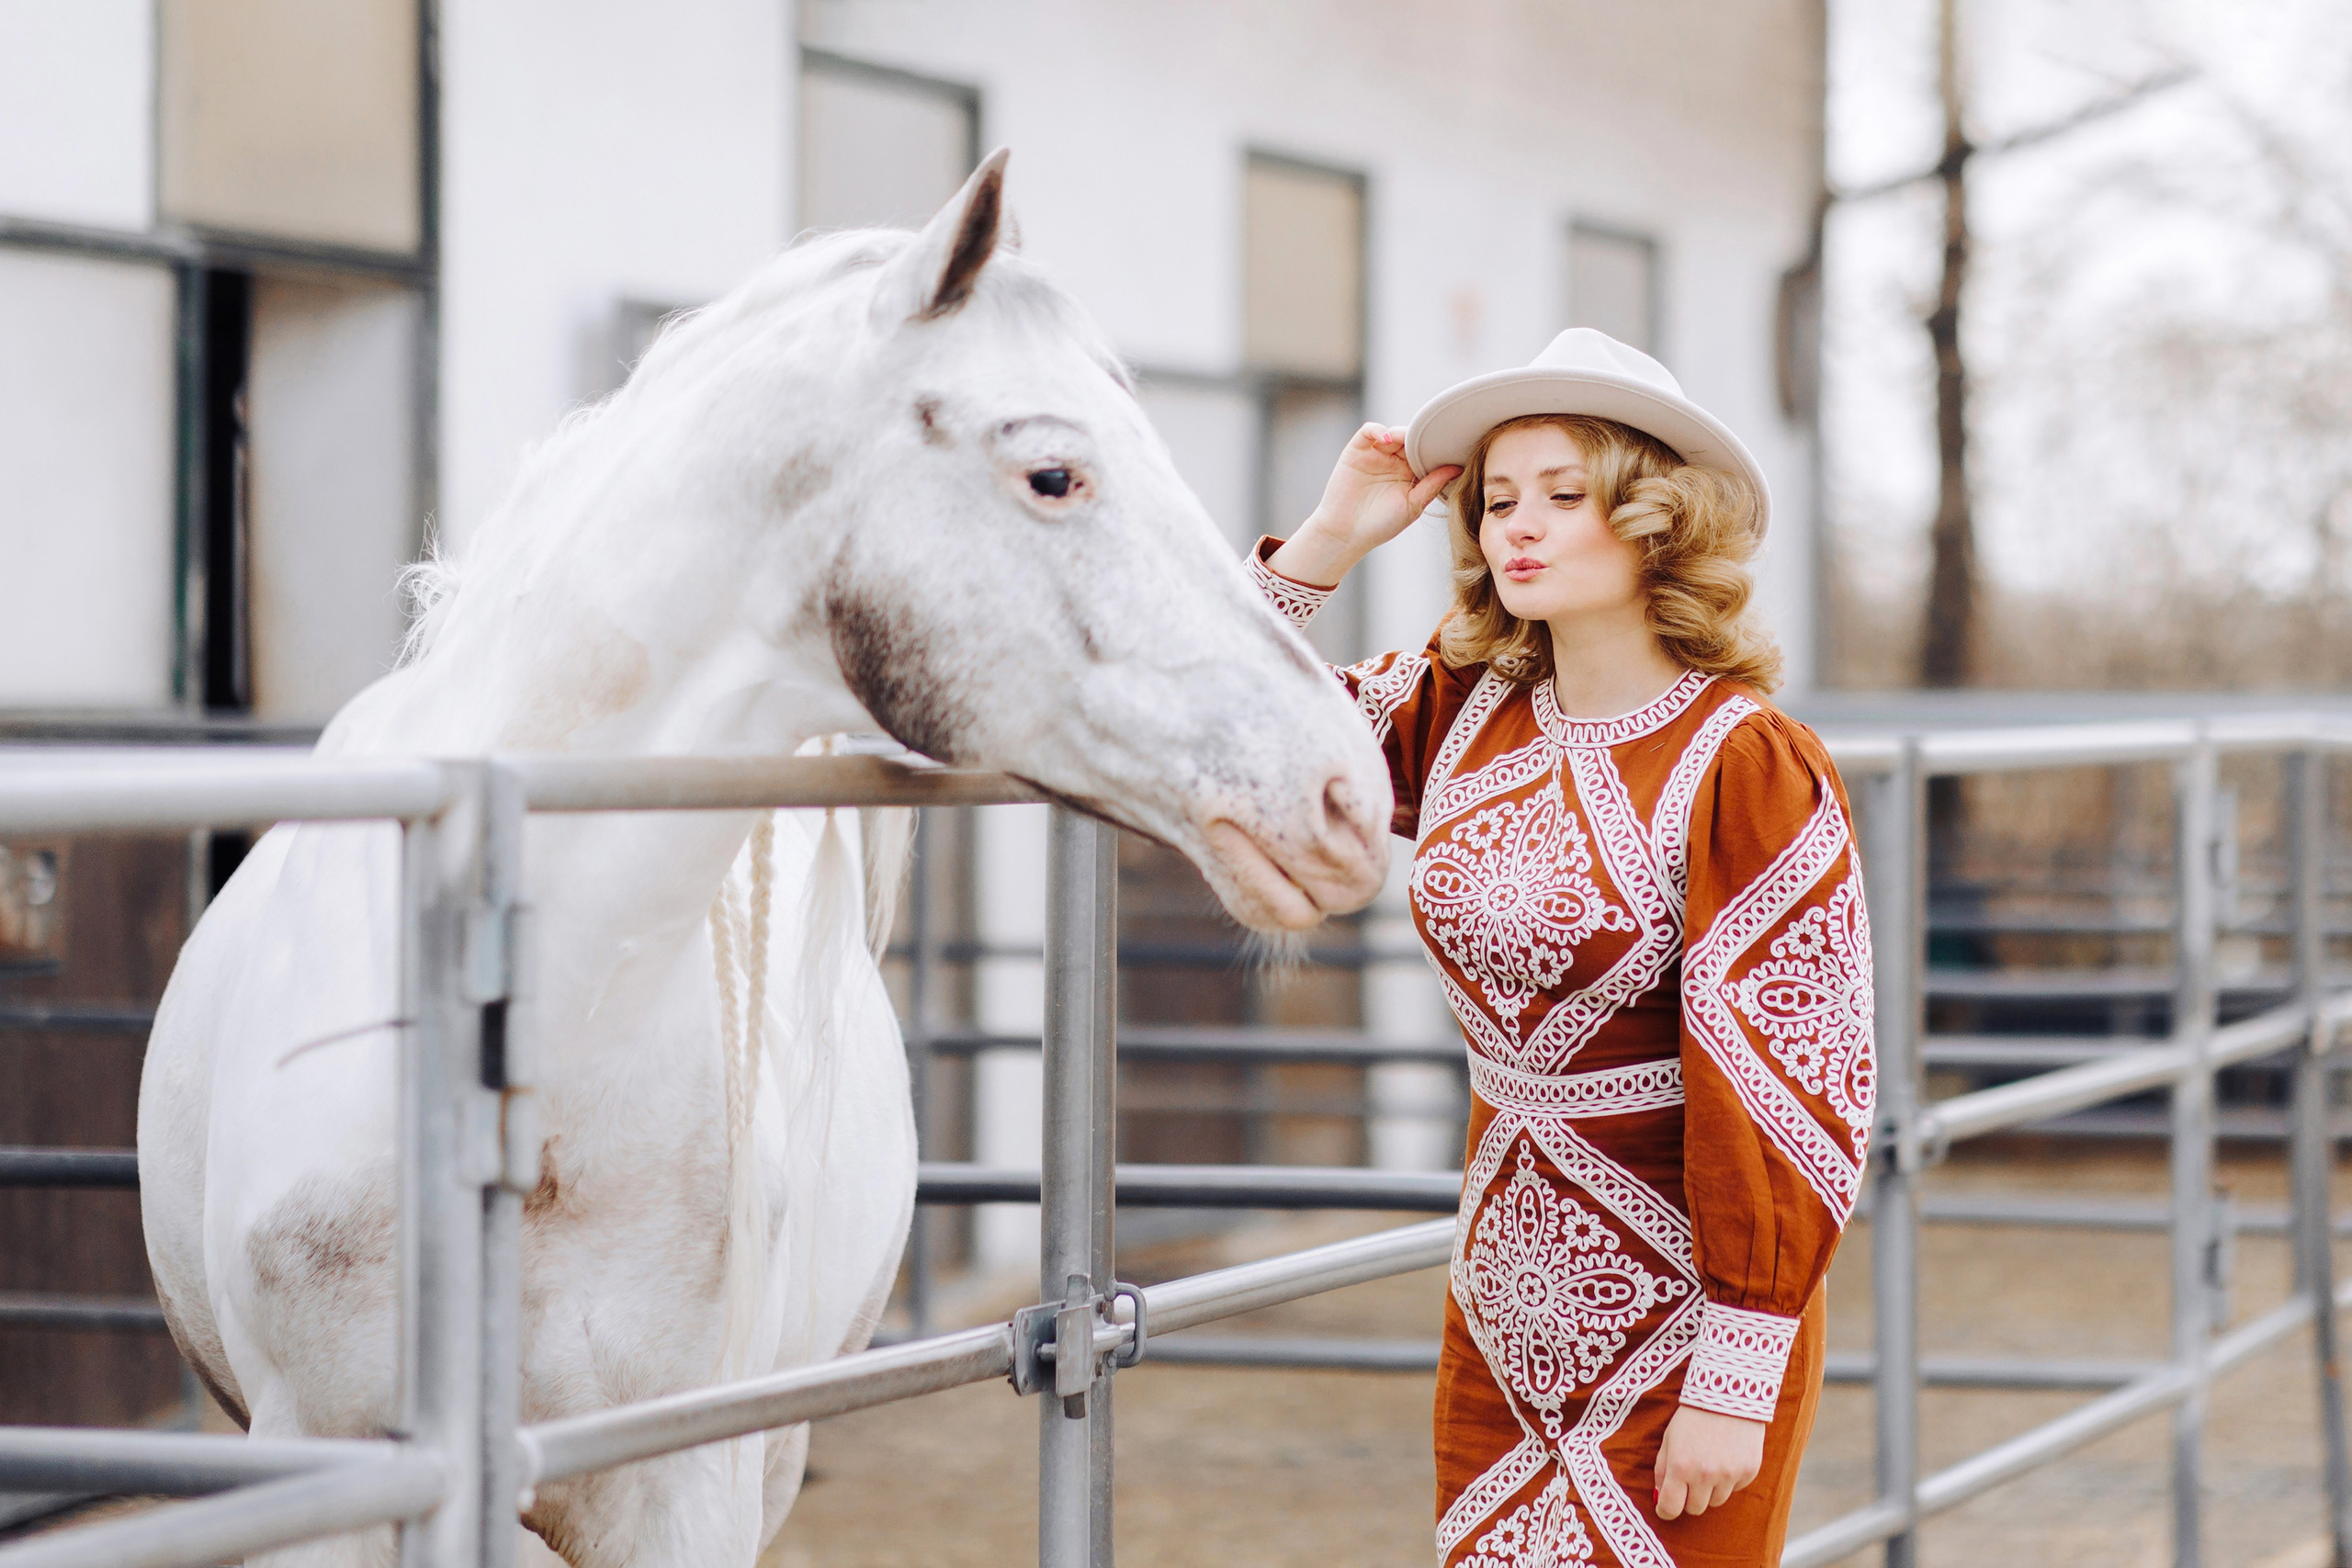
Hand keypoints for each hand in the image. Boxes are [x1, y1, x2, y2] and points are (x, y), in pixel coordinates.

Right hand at [1266, 424, 1461, 588]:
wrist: (1347, 534)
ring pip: (1392, 432)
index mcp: (1410, 473)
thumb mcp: (1413, 505)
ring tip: (1406, 441)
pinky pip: (1368, 431)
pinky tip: (1387, 439)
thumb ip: (1432, 485)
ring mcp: (1375, 454)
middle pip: (1411, 439)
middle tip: (1430, 438)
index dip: (1436, 447)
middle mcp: (1393, 461)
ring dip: (1401, 433)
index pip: (1426, 452)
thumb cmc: (1380, 525)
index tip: (1450, 444)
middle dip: (1421, 437)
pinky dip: (1378, 430)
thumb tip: (1458, 468)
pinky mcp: (1356, 451)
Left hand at [1653, 1406, 1764, 1520]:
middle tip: (1691, 1478)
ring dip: (1711, 1489)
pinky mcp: (1748, 1471)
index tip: (1666, 1507)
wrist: (1729, 1394)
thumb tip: (1660, 1497)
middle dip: (1689, 1497)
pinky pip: (1735, 1489)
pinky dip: (1730, 1479)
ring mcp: (1729, 1474)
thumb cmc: (1693, 1417)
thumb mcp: (1669, 1439)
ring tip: (1710, 1462)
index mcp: (1680, 1466)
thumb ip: (1662, 1469)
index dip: (1666, 1510)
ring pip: (1716, 1501)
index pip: (1670, 1507)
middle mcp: (1705, 1474)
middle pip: (1695, 1509)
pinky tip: (1727, 1456)